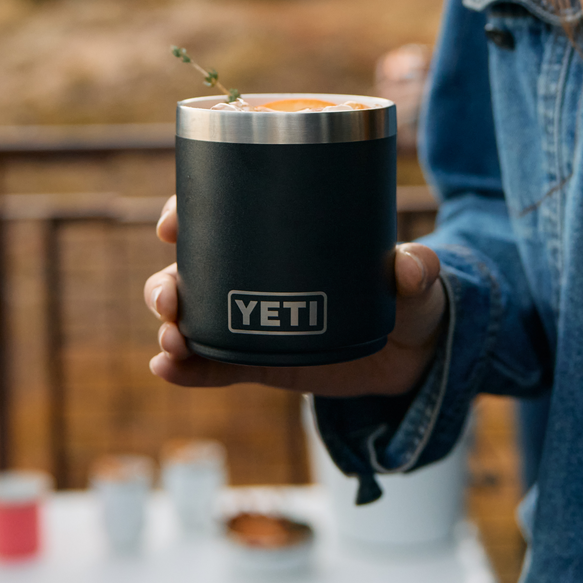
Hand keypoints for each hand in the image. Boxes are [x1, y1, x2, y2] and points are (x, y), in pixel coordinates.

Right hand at [144, 195, 446, 396]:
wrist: (413, 355)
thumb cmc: (408, 297)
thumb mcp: (416, 279)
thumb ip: (418, 269)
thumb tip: (408, 266)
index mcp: (283, 236)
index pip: (223, 213)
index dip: (186, 212)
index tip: (170, 223)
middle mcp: (256, 274)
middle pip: (192, 270)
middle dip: (164, 282)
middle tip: (169, 298)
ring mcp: (252, 320)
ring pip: (193, 318)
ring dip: (170, 327)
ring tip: (171, 343)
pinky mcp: (259, 363)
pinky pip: (214, 365)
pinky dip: (187, 369)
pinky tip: (166, 370)